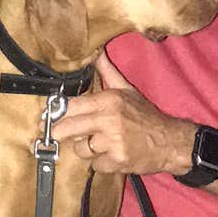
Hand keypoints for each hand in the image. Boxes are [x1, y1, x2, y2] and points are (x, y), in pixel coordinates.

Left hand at [52, 54, 196, 175]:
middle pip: (68, 129)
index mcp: (109, 100)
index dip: (55, 113)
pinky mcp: (118, 160)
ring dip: (86, 150)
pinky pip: (95, 165)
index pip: (71, 106)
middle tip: (53, 135)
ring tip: (99, 144)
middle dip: (58, 133)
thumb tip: (95, 52)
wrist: (171, 142)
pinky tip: (111, 155)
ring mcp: (113, 142)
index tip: (46, 117)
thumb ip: (107, 71)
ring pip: (80, 149)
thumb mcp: (126, 90)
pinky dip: (101, 163)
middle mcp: (109, 120)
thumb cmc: (146, 116)